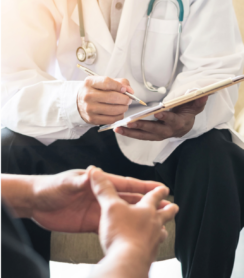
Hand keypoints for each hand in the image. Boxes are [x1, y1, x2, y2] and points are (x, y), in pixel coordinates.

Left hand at [28, 167, 164, 232]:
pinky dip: (121, 228)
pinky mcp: (90, 222)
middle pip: (129, 199)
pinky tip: (132, 232)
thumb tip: (93, 173)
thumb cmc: (49, 187)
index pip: (125, 184)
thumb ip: (80, 180)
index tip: (159, 187)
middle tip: (164, 205)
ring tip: (153, 220)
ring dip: (137, 216)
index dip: (143, 186)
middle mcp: (101, 196)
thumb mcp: (66, 183)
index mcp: (98, 183)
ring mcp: (97, 210)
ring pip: (123, 213)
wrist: (35, 203)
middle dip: (147, 202)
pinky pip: (110, 225)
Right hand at [77, 76, 133, 124]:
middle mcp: (88, 95)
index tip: (126, 90)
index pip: (107, 83)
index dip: (119, 86)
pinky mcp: (92, 119)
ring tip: (124, 106)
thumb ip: (118, 82)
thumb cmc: (94, 91)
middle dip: (125, 99)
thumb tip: (130, 90)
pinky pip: (111, 119)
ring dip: (123, 108)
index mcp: (90, 83)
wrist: (79, 103)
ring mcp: (89, 108)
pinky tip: (119, 112)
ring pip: (113, 110)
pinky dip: (119, 116)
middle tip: (129, 100)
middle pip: (112, 97)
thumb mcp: (102, 82)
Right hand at [90, 168, 178, 264]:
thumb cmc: (122, 234)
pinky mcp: (148, 256)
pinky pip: (153, 249)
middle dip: (169, 209)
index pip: (154, 196)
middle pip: (165, 214)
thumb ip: (104, 190)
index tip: (164, 188)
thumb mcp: (110, 207)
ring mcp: (153, 241)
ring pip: (161, 232)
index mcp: (146, 209)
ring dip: (162, 229)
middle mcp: (154, 224)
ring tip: (162, 229)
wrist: (127, 261)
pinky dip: (152, 246)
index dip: (158, 190)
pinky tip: (148, 248)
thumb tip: (96, 173)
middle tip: (174, 206)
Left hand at [114, 96, 207, 139]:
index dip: (166, 118)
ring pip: (144, 135)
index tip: (158, 113)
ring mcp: (158, 135)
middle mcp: (167, 131)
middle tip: (130, 122)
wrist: (184, 126)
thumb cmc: (187, 113)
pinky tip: (119, 129)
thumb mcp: (195, 106)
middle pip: (154, 130)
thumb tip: (204, 93)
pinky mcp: (151, 136)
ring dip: (131, 133)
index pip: (172, 120)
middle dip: (142, 126)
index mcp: (178, 123)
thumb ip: (198, 100)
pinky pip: (139, 136)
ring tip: (118, 128)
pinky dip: (129, 133)